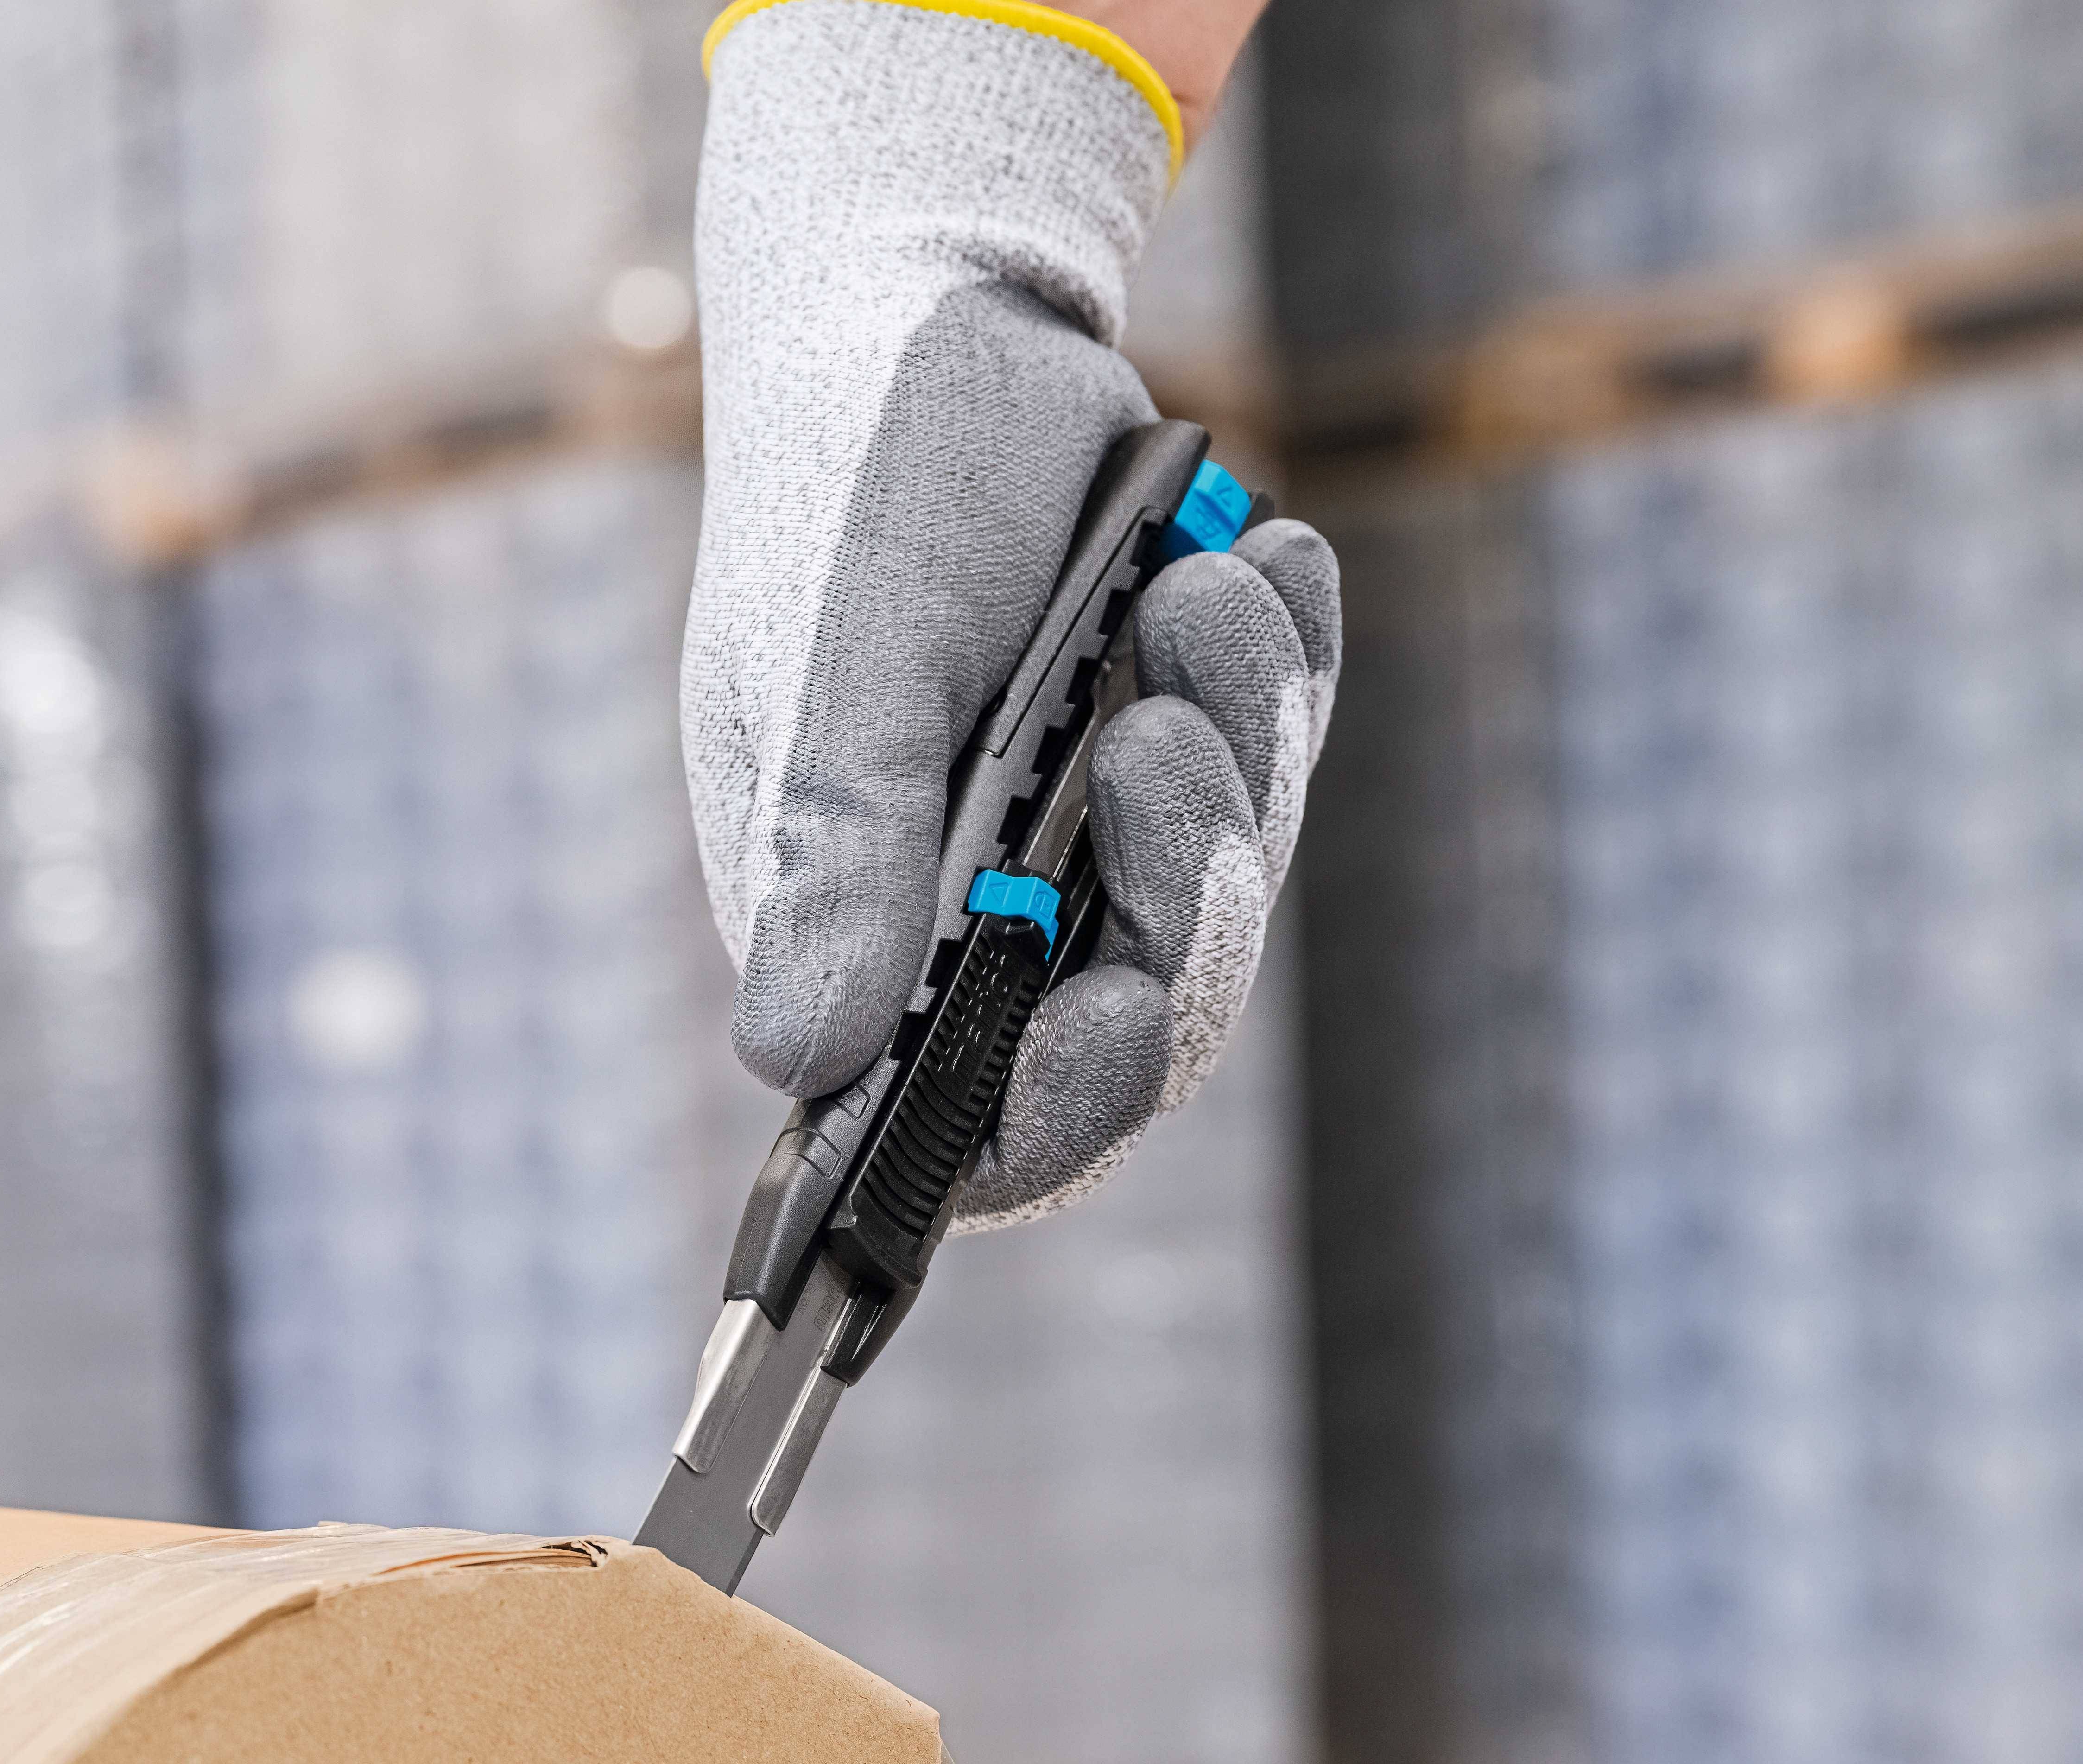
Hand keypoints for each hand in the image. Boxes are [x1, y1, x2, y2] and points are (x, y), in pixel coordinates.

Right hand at [682, 0, 1337, 1228]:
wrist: (938, 325)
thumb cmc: (853, 493)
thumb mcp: (838, 670)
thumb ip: (831, 863)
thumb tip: (796, 1061)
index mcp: (862, 933)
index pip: (976, 1119)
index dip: (1062, 1103)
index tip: (1124, 1007)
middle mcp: (980, 917)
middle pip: (1149, 1015)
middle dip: (1180, 883)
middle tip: (1160, 733)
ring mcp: (1088, 844)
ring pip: (1229, 886)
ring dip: (1240, 740)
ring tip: (1197, 590)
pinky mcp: (1178, 752)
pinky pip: (1280, 767)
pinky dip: (1286, 664)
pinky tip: (1256, 557)